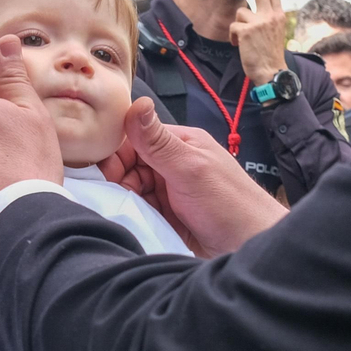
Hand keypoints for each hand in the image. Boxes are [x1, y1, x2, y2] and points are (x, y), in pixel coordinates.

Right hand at [98, 99, 285, 256]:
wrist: (249, 248)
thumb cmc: (229, 204)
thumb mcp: (189, 168)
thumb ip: (158, 141)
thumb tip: (137, 102)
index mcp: (179, 144)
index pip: (134, 140)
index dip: (115, 154)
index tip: (102, 174)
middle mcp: (171, 165)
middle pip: (128, 167)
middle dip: (116, 182)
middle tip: (113, 199)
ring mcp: (169, 192)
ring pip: (131, 191)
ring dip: (122, 202)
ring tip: (122, 214)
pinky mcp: (166, 217)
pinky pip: (139, 212)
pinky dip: (131, 217)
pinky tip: (127, 224)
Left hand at [231, 0, 288, 85]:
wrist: (272, 72)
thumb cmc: (270, 54)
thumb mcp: (274, 32)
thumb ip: (267, 19)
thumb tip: (251, 8)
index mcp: (278, 15)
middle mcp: (271, 15)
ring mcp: (260, 21)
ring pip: (240, 11)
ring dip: (238, 25)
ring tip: (244, 39)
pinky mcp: (248, 30)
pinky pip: (233, 26)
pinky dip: (233, 37)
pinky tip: (238, 45)